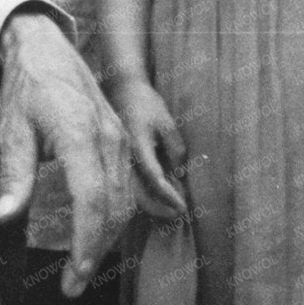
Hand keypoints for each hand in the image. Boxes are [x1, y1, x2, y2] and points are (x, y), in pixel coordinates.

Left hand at [0, 8, 134, 294]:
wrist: (46, 48)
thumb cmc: (25, 87)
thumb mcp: (12, 129)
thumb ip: (15, 174)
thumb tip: (7, 218)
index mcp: (81, 134)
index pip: (92, 199)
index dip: (85, 242)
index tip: (74, 275)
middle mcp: (110, 137)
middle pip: (114, 207)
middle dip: (95, 251)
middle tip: (71, 287)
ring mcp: (120, 138)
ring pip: (124, 200)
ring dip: (106, 238)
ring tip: (80, 269)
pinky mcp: (121, 140)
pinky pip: (125, 187)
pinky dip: (113, 217)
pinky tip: (95, 236)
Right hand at [105, 75, 189, 218]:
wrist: (122, 90)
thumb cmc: (146, 103)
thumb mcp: (167, 122)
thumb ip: (175, 148)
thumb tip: (177, 174)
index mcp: (137, 147)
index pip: (154, 179)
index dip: (169, 196)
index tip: (183, 206)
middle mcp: (125, 158)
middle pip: (139, 194)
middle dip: (159, 208)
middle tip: (179, 214)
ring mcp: (120, 161)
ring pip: (133, 193)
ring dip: (152, 204)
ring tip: (171, 209)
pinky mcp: (120, 161)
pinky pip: (131, 184)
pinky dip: (145, 194)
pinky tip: (160, 196)